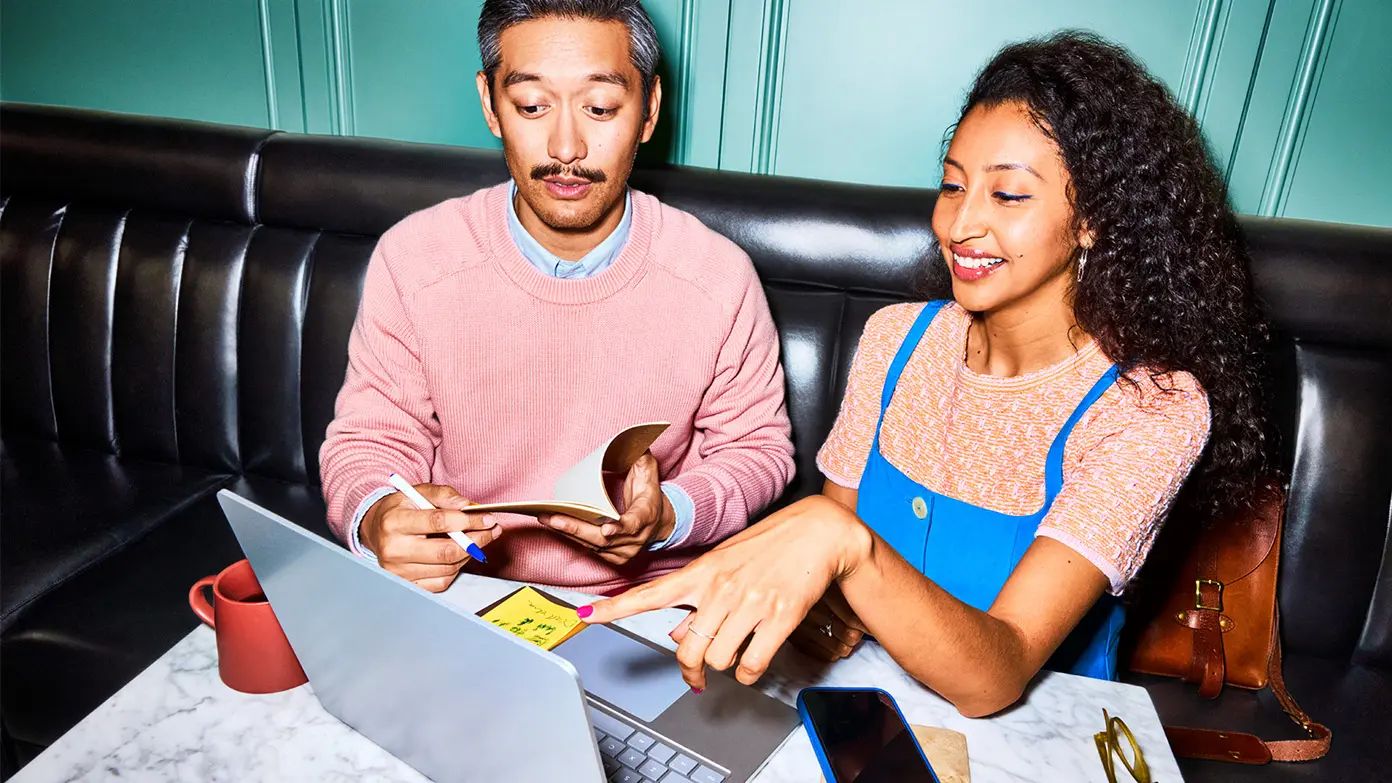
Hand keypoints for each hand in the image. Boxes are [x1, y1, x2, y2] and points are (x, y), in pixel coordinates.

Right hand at [359, 483, 501, 591]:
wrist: (376, 530)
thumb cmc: (402, 510)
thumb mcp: (418, 492)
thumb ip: (444, 495)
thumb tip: (469, 506)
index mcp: (394, 522)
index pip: (439, 522)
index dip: (468, 521)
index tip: (488, 518)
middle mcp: (393, 549)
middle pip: (446, 551)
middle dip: (476, 541)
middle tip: (491, 531)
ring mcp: (398, 571)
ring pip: (447, 568)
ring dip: (468, 554)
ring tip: (475, 540)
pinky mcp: (406, 585)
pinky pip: (441, 582)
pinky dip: (455, 568)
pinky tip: (457, 555)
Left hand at [539, 451, 674, 564]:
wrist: (661, 522)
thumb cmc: (649, 494)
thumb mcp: (649, 472)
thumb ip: (640, 456)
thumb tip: (631, 439)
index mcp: (646, 515)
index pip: (634, 523)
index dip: (620, 527)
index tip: (607, 529)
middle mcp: (637, 539)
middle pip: (604, 539)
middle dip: (577, 529)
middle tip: (553, 519)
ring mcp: (625, 551)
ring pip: (593, 545)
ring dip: (568, 533)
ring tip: (546, 519)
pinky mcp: (614, 558)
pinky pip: (589, 549)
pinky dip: (572, 538)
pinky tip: (555, 526)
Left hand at [578, 495, 870, 688]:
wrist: (819, 532)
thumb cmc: (770, 545)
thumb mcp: (725, 564)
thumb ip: (697, 599)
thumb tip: (676, 635)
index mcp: (702, 572)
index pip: (649, 594)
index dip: (614, 608)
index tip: (587, 615)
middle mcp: (721, 588)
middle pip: (686, 648)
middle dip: (690, 669)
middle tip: (695, 677)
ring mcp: (750, 603)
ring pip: (718, 660)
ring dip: (725, 666)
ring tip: (737, 650)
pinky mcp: (779, 617)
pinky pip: (751, 665)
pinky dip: (749, 673)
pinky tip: (753, 660)